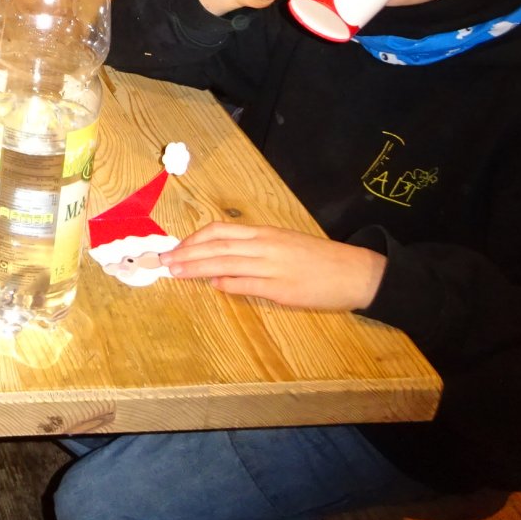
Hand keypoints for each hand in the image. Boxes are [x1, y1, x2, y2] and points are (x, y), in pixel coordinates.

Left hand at [163, 222, 386, 310]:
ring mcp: (272, 266)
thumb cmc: (320, 259)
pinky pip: (247, 284)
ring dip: (197, 268)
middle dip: (187, 253)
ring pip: (225, 263)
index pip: (219, 231)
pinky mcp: (282, 288)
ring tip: (176, 272)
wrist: (356, 272)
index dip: (194, 239)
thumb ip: (254, 250)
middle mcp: (265, 245)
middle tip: (164, 261)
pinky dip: (227, 285)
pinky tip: (213, 286)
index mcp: (264, 233)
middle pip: (216, 246)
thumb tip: (224, 266)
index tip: (176, 248)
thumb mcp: (285, 244)